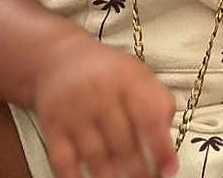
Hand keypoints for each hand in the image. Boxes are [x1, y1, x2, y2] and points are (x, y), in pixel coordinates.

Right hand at [34, 35, 178, 177]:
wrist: (58, 56)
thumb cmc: (104, 70)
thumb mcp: (135, 72)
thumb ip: (156, 98)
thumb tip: (168, 135)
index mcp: (125, 78)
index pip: (149, 116)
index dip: (162, 147)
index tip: (169, 169)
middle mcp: (99, 92)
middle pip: (124, 144)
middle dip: (139, 171)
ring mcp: (73, 110)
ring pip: (97, 158)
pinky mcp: (52, 125)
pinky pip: (64, 162)